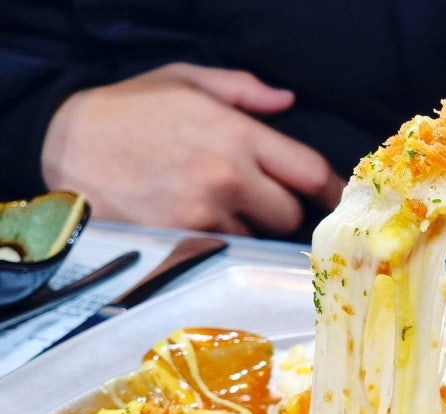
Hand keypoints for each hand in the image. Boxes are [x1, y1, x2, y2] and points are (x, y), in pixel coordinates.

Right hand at [41, 63, 345, 235]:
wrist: (64, 146)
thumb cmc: (128, 111)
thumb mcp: (185, 80)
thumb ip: (243, 89)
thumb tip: (287, 101)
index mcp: (237, 135)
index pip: (309, 171)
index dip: (330, 189)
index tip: (334, 197)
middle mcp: (228, 178)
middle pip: (289, 216)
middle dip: (284, 211)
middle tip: (263, 200)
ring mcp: (205, 215)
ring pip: (256, 238)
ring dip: (250, 229)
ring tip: (220, 208)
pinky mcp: (182, 242)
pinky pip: (223, 253)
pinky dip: (222, 243)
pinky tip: (202, 224)